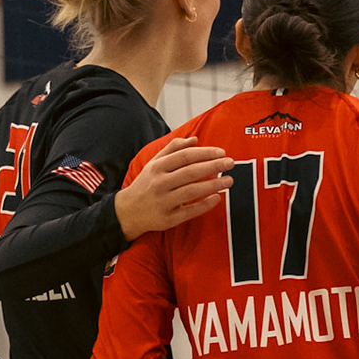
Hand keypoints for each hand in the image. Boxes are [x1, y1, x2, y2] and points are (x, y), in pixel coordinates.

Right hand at [114, 137, 233, 239]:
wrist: (127, 211)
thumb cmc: (146, 184)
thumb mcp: (154, 164)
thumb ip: (173, 150)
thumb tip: (194, 139)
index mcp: (157, 168)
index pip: (185, 156)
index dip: (205, 153)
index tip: (222, 152)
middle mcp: (159, 183)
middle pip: (190, 172)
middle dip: (213, 166)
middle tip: (231, 163)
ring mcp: (163, 201)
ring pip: (192, 191)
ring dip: (213, 185)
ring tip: (229, 180)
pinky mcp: (168, 218)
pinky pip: (190, 211)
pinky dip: (205, 205)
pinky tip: (217, 198)